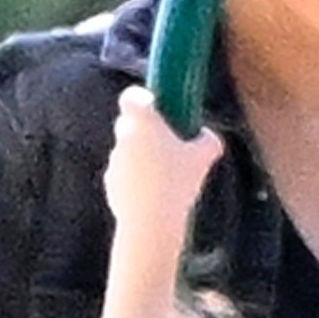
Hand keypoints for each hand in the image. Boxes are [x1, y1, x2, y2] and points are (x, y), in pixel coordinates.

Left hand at [104, 85, 222, 246]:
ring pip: (126, 150)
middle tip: (167, 142)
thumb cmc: (177, 183)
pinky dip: (135, 178)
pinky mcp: (109, 183)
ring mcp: (114, 161)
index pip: (131, 96)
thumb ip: (208, 140)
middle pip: (128, 122)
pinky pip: (123, 173)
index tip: (157, 107)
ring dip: (141, 156)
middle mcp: (123, 137)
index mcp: (143, 123)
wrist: (151, 221)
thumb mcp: (203, 158)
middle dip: (145, 129)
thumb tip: (208, 135)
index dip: (142, 98)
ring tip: (165, 175)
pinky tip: (154, 193)